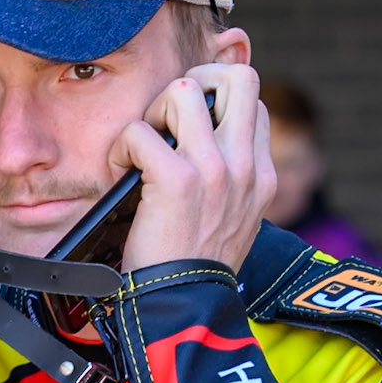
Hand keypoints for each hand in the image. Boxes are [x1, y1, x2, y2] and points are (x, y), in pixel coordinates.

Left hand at [112, 63, 276, 276]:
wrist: (187, 306)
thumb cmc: (197, 271)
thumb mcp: (236, 224)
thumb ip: (232, 185)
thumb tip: (204, 153)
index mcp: (261, 177)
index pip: (253, 104)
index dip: (219, 103)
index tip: (190, 130)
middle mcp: (244, 166)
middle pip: (238, 76)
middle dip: (196, 82)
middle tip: (169, 117)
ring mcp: (214, 169)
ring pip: (185, 89)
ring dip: (155, 111)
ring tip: (144, 146)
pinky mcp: (176, 179)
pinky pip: (140, 131)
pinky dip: (122, 147)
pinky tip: (120, 172)